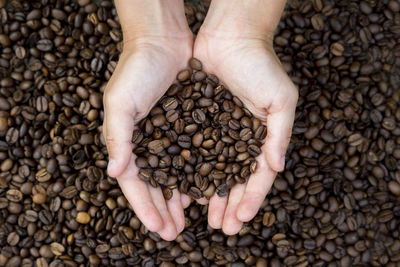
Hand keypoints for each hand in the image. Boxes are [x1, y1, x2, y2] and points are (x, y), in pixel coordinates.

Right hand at [103, 35, 192, 239]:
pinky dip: (196, 175)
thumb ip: (117, 137)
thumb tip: (113, 173)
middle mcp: (146, 143)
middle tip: (175, 234)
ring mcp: (167, 137)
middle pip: (155, 185)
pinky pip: (192, 157)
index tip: (158, 229)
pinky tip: (203, 190)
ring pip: (174, 175)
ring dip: (180, 198)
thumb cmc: (136, 69)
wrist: (163, 42)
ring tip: (190, 219)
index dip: (144, 208)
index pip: (134, 183)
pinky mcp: (187, 126)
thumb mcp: (121, 102)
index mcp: (127, 141)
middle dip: (163, 210)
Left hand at [193, 27, 297, 233]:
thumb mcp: (282, 100)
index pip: (257, 176)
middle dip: (229, 205)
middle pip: (234, 180)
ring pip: (212, 171)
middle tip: (223, 229)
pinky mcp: (197, 122)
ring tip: (204, 218)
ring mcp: (217, 133)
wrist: (231, 37)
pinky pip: (193, 152)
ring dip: (210, 196)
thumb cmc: (261, 66)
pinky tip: (185, 190)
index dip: (252, 199)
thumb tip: (278, 168)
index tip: (242, 219)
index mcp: (261, 138)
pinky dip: (190, 172)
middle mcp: (239, 140)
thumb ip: (280, 135)